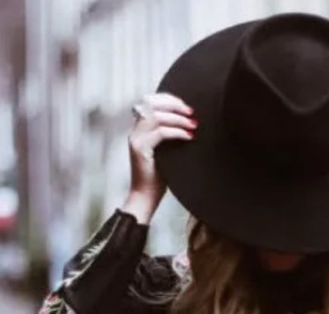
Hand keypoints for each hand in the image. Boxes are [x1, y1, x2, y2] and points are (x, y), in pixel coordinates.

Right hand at [121, 93, 195, 223]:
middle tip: (191, 113)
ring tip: (193, 125)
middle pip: (151, 103)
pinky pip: (160, 133)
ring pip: (156, 116)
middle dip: (174, 104)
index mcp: (140, 129)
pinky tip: (188, 137)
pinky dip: (176, 132)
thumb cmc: (158, 177)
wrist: (145, 197)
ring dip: (178, 118)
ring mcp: (136, 139)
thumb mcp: (166, 151)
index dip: (168, 99)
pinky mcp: (140, 149)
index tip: (186, 107)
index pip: (150, 101)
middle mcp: (135, 131)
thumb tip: (191, 122)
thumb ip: (170, 135)